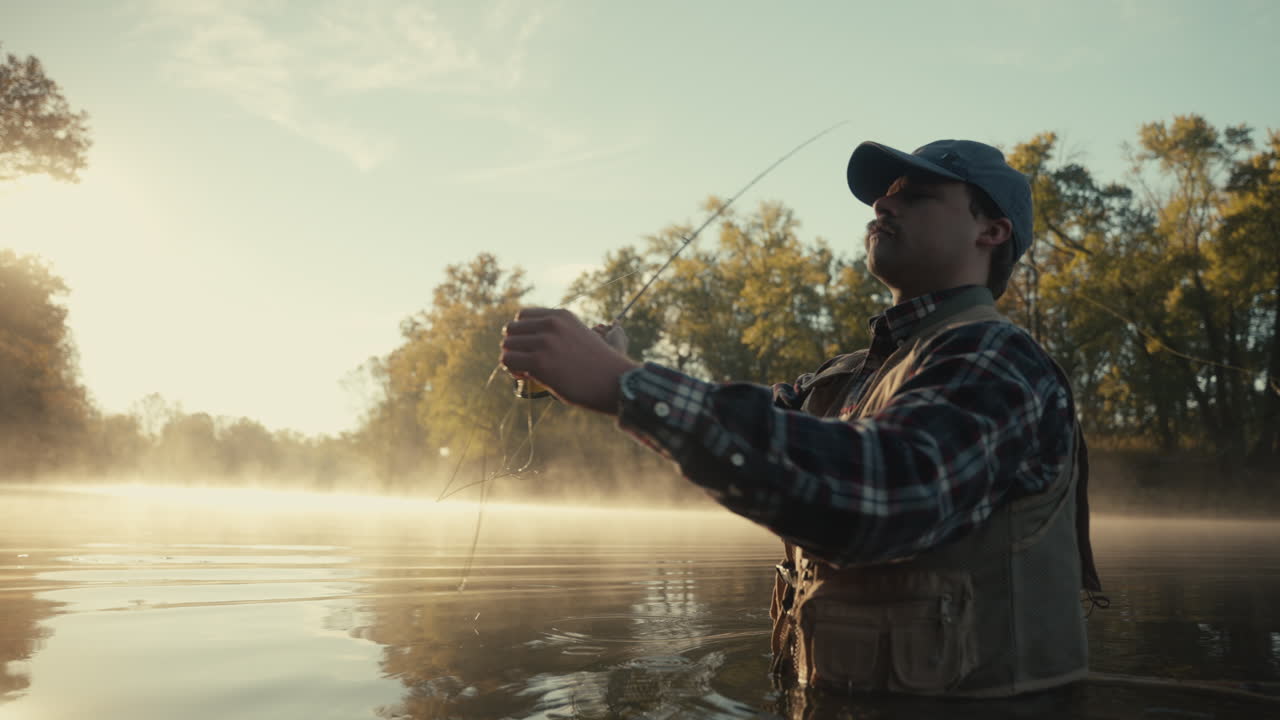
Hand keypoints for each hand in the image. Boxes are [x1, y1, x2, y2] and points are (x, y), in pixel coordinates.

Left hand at [501, 308, 638, 413]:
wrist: (614, 381)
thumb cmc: (598, 366)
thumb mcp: (579, 336)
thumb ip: (557, 334)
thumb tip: (529, 344)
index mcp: (561, 315)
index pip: (522, 316)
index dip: (522, 333)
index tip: (530, 348)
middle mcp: (551, 324)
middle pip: (511, 329)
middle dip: (515, 346)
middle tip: (526, 362)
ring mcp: (545, 342)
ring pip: (507, 345)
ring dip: (512, 359)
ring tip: (526, 371)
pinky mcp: (539, 362)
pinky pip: (508, 361)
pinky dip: (512, 370)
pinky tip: (526, 377)